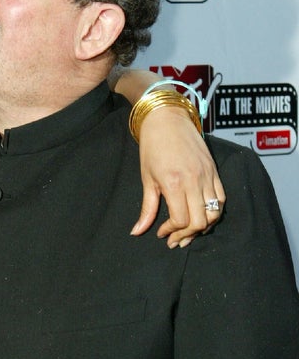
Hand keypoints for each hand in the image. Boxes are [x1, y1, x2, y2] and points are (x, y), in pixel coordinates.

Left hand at [131, 105, 225, 247]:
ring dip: (203, 227)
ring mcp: (208, 176)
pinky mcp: (215, 171)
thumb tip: (137, 231)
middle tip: (175, 239)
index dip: (172, 232)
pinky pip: (221, 199)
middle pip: (201, 222)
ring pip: (215, 213)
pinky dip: (214, 212)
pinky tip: (201, 216)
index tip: (162, 233)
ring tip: (189, 231)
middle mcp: (195, 181)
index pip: (181, 220)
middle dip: (187, 235)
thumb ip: (147, 208)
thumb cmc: (152, 146)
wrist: (167, 119)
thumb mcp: (146, 178)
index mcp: (174, 183)